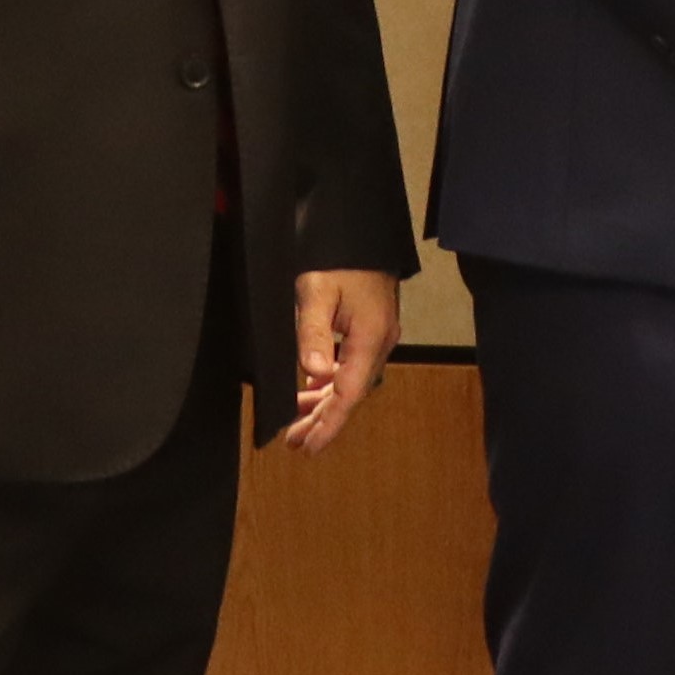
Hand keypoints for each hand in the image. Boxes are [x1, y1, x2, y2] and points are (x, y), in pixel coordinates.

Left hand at [282, 268, 401, 452]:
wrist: (358, 229)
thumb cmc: (339, 257)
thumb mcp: (317, 291)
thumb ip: (314, 333)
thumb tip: (315, 373)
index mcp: (370, 337)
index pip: (348, 392)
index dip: (329, 423)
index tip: (310, 446)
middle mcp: (379, 342)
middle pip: (350, 392)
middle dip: (323, 419)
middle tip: (295, 442)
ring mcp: (377, 336)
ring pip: (350, 381)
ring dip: (324, 402)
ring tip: (297, 421)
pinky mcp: (370, 329)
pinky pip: (350, 366)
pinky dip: (329, 382)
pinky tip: (311, 388)